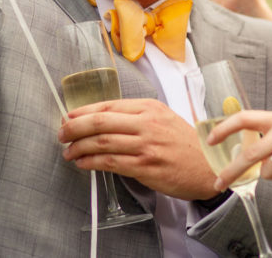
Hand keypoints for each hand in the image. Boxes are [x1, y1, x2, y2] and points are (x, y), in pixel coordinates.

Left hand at [57, 98, 218, 199]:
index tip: (69, 116)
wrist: (209, 165)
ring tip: (68, 151)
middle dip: (74, 127)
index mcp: (149, 107)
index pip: (108, 105)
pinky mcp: (146, 166)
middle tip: (62, 133)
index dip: (83, 111)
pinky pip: (110, 163)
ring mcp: (146, 145)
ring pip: (102, 142)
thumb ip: (136, 117)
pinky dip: (91, 163)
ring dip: (79, 147)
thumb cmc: (185, 144)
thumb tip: (103, 120)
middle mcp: (147, 123)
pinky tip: (83, 163)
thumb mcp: (163, 119)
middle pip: (100, 121)